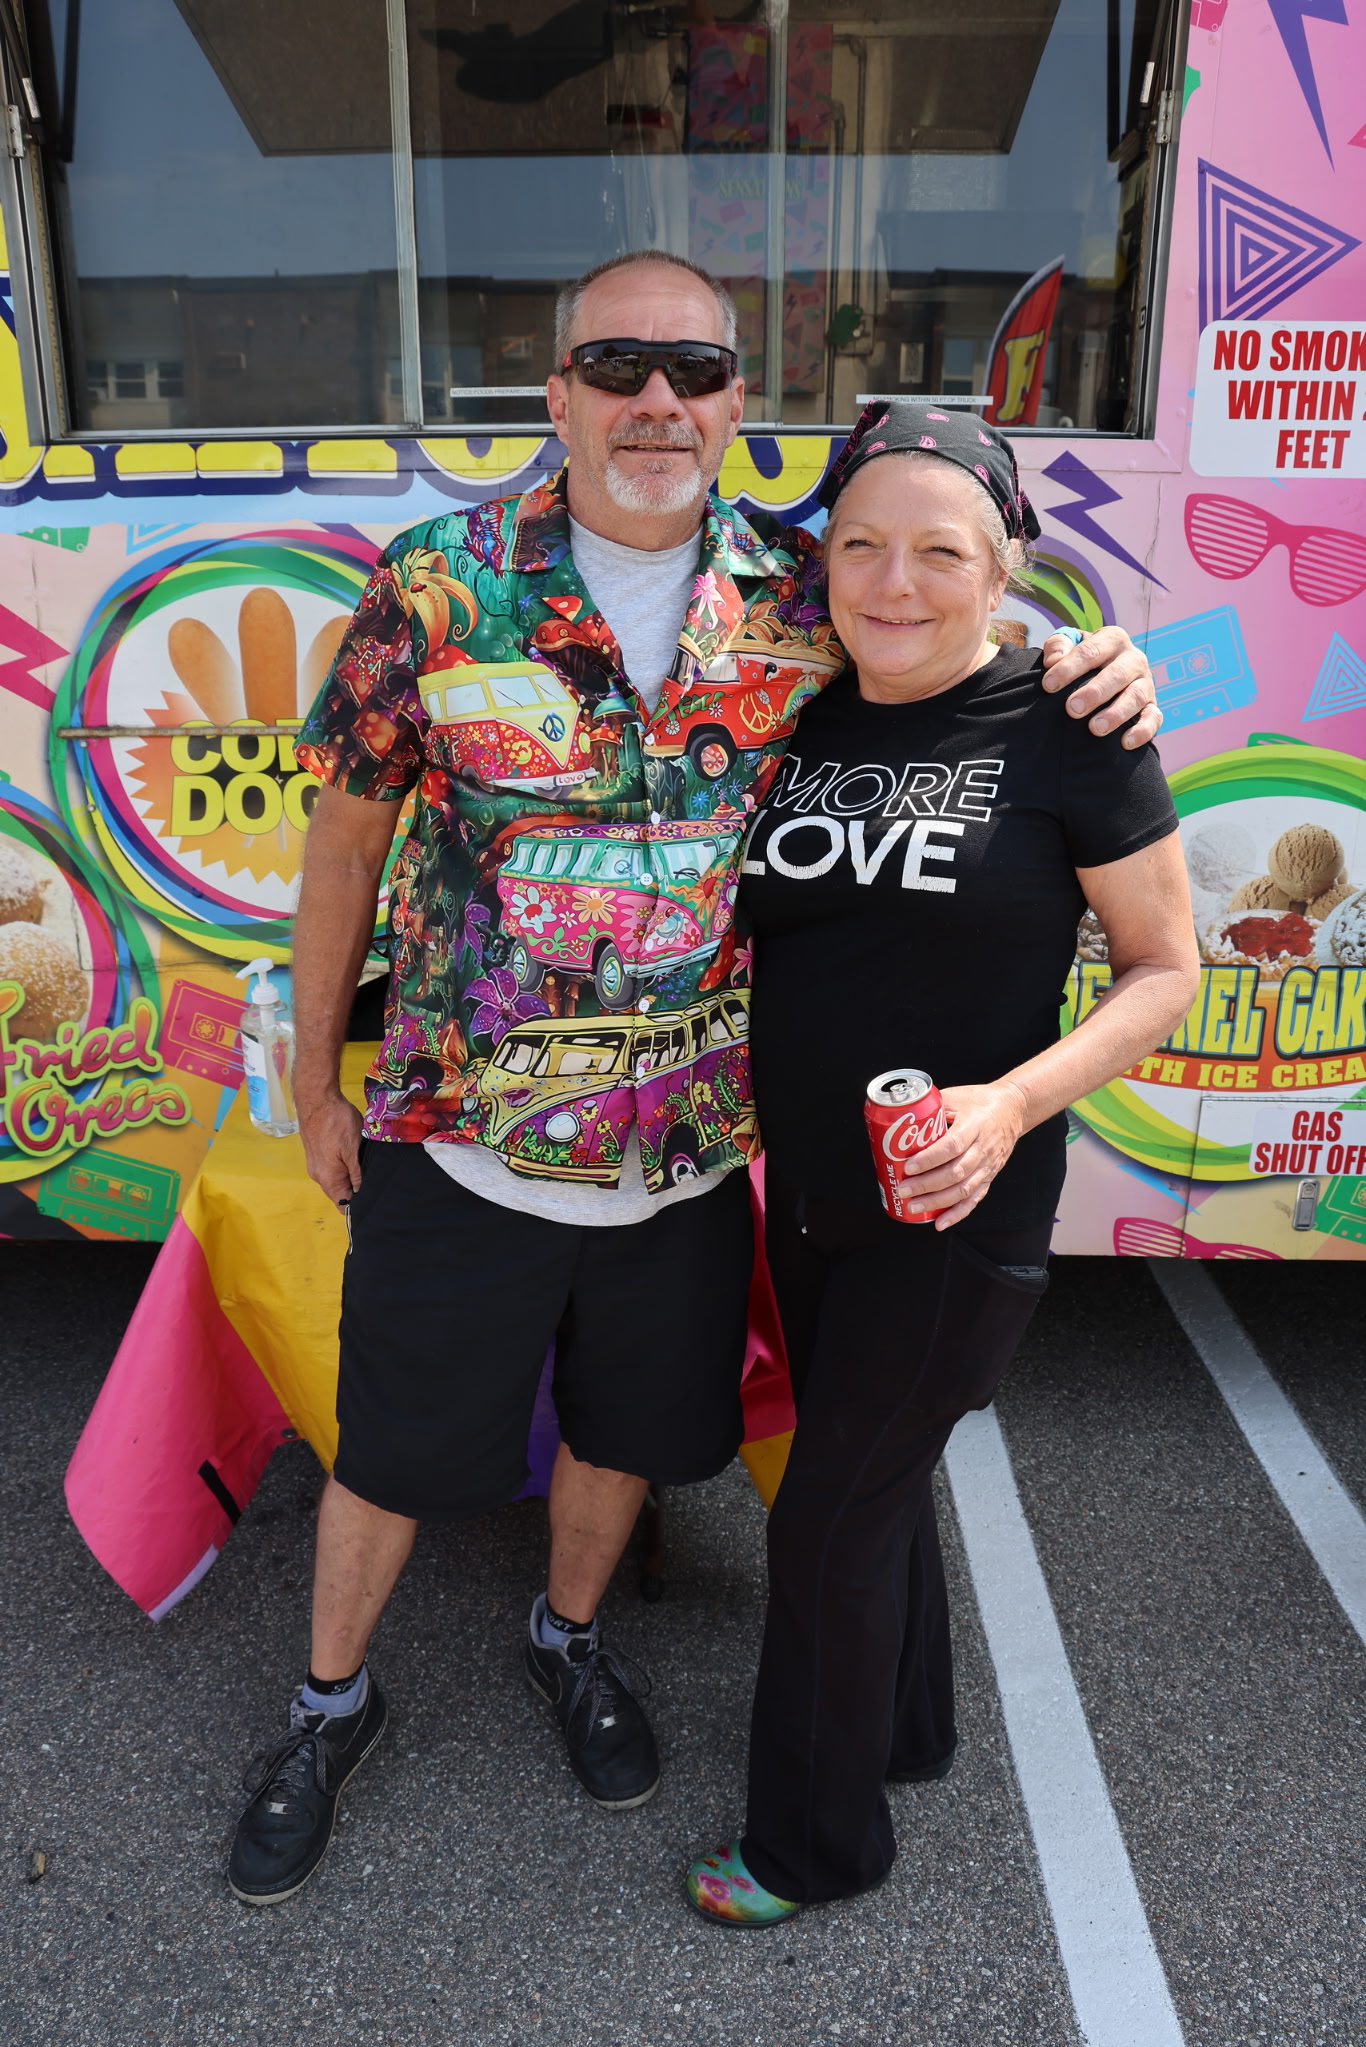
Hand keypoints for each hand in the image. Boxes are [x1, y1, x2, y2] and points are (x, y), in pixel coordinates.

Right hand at [298, 1090, 363, 1208]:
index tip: (374, 1199)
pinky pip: (331, 1169)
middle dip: (356, 1191)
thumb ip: (357, 1175)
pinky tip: (354, 1157)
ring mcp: (315, 1164)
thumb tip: (361, 1194)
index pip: (343, 1205)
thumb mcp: (354, 1150)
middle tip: (376, 1180)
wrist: (317, 1099)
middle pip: (340, 1194)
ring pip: (336, 1180)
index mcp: (328, 1179)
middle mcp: (318, 1175)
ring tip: (366, 1166)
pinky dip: (343, 1168)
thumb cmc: (336, 1121)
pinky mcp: (316, 1154)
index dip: (358, 1206)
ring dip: (350, 1177)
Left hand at [893, 1082, 1027, 1229]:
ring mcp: (988, 1166)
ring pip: (963, 1190)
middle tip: (903, 1189)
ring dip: (937, 1202)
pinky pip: (974, 1199)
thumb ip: (931, 1107)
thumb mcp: (956, 1096)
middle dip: (926, 1185)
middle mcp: (983, 1149)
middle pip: (955, 1173)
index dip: (929, 1159)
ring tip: (914, 1206)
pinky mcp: (989, 1177)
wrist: (1013, 1109)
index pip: (951, 1146)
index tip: (908, 1166)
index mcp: (974, 1126)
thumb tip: (900, 1117)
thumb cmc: (981, 1101)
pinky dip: (957, 1214)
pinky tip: (940, 1223)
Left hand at [1040, 626, 1161, 747]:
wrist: (1106, 671)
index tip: (1048, 685)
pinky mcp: (1152, 705)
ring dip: (1116, 713)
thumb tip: (1053, 660)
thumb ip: (1058, 646)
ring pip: (1135, 697)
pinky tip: (1125, 742)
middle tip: (1072, 709)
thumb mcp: (1069, 646)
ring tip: (1095, 728)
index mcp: (1113, 640)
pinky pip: (1154, 718)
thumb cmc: (1082, 660)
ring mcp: (1145, 683)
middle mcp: (1133, 659)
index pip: (1091, 651)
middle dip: (1094, 692)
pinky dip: (1142, 731)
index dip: (1069, 668)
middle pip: (1117, 674)